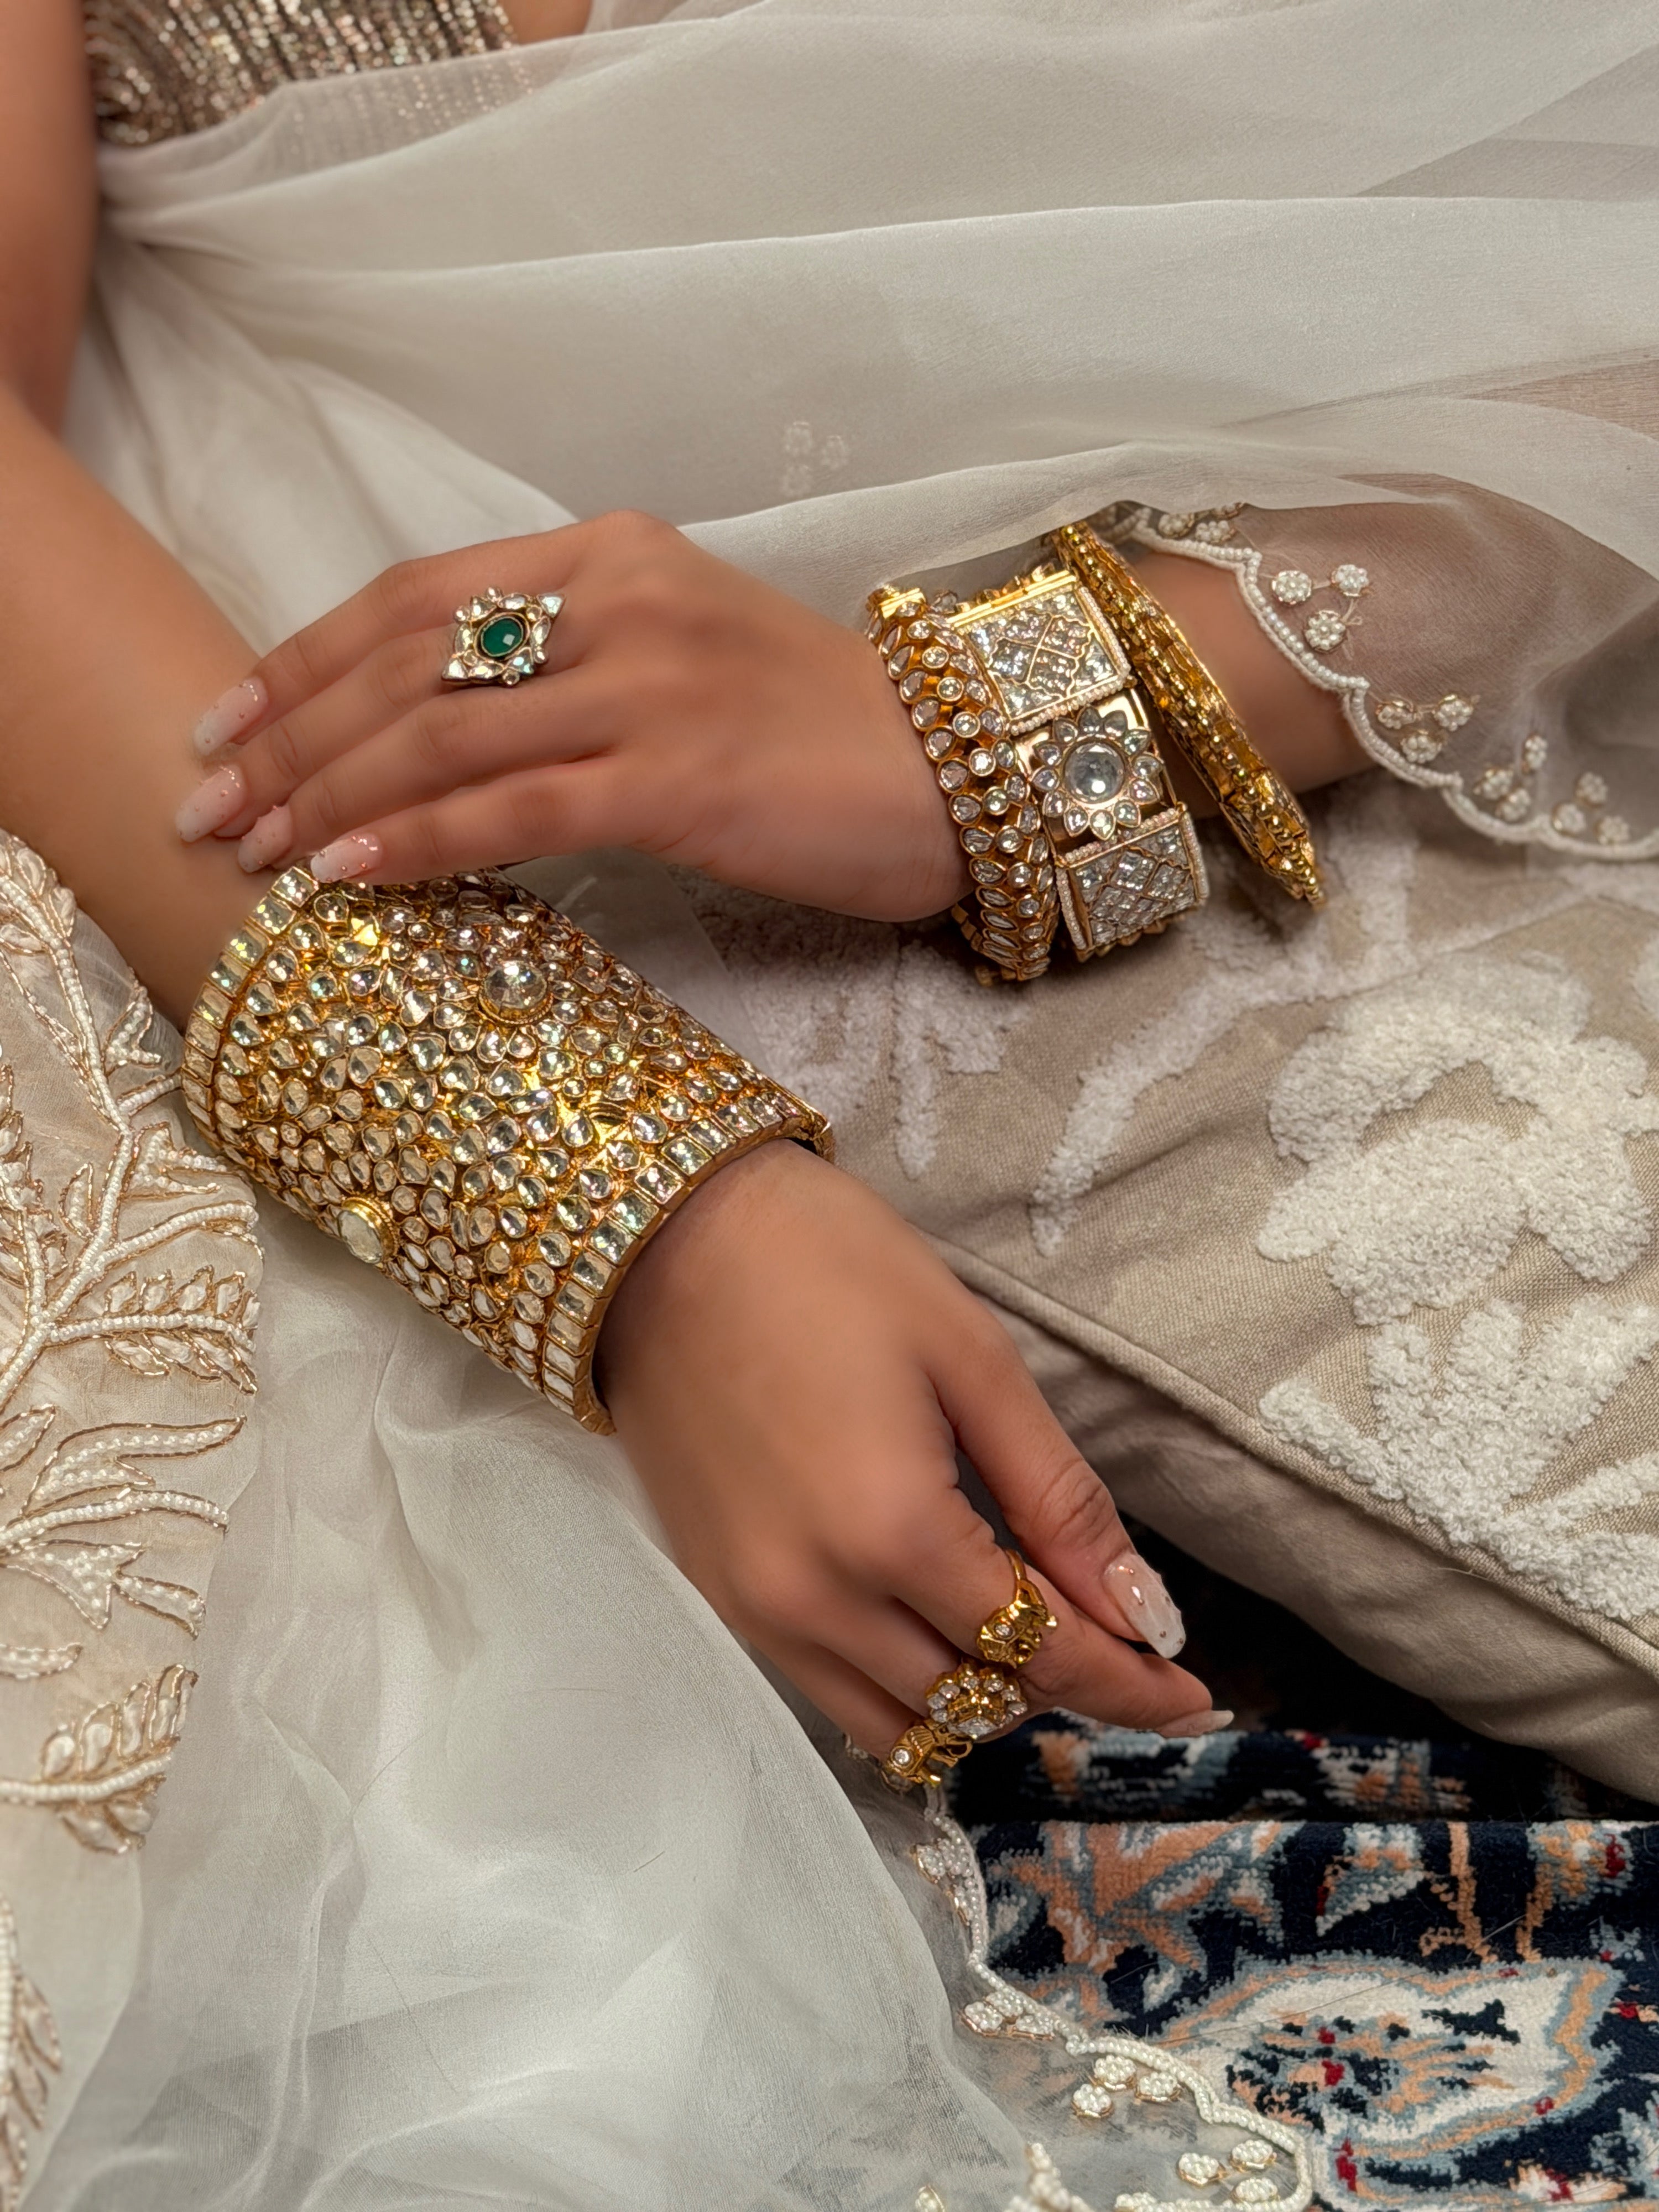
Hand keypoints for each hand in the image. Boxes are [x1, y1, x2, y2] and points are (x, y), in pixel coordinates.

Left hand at [175, 511, 969, 922]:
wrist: (963, 770)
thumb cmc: (821, 731)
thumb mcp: (682, 656)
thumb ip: (569, 663)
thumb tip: (440, 733)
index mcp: (612, 554)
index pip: (414, 593)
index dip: (302, 658)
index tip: (227, 720)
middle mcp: (620, 600)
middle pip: (404, 660)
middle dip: (284, 734)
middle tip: (206, 802)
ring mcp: (652, 683)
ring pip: (439, 735)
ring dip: (324, 794)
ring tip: (251, 849)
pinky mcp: (680, 776)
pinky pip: (510, 809)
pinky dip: (414, 842)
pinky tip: (345, 873)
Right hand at [598, 1141, 1222, 1758]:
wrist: (657, 1234)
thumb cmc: (827, 1265)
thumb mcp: (972, 1360)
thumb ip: (1060, 1500)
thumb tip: (1146, 1616)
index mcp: (894, 1532)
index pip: (1043, 1654)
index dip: (1132, 1686)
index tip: (1198, 1696)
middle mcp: (818, 1600)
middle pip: (977, 1701)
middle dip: (1066, 1686)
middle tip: (1125, 1645)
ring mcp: (756, 1609)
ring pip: (900, 1722)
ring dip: (980, 1699)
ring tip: (1031, 1638)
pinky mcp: (719, 1596)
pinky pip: (829, 1692)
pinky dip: (901, 1688)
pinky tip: (938, 1630)